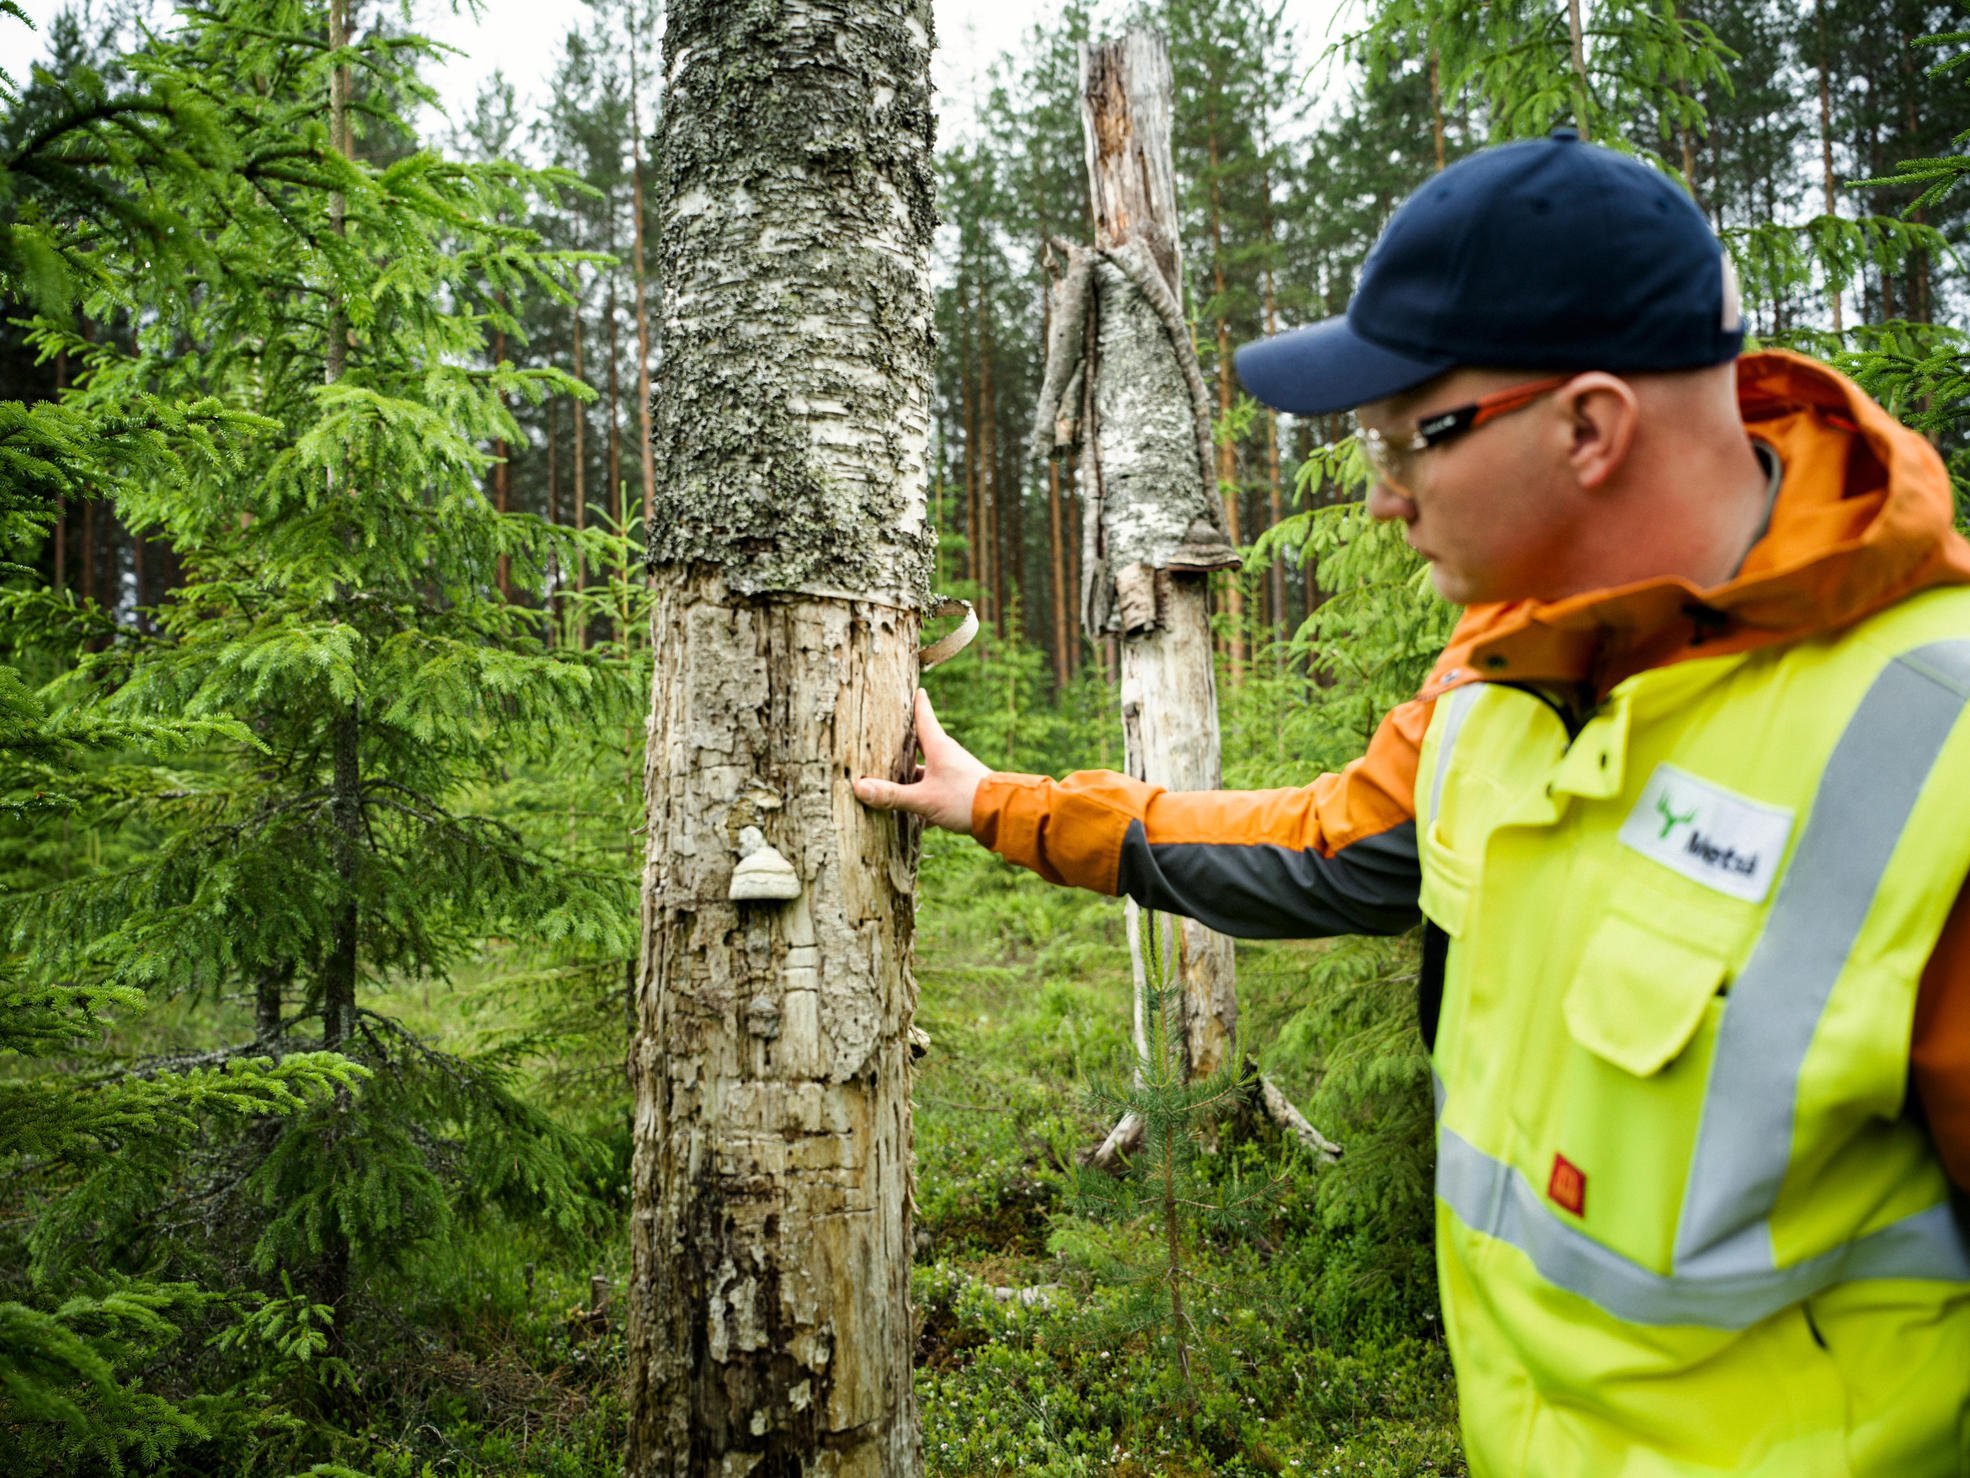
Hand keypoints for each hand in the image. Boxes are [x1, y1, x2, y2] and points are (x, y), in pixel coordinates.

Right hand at [854, 688, 987, 835]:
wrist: (1001, 815)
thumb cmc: (964, 799)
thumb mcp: (923, 799)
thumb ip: (892, 795)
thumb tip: (859, 787)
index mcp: (939, 747)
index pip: (924, 717)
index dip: (917, 702)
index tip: (916, 688)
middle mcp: (946, 756)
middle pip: (920, 744)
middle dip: (903, 743)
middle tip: (887, 734)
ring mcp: (954, 773)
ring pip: (925, 771)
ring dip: (909, 778)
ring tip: (887, 783)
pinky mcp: (959, 791)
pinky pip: (934, 792)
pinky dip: (921, 801)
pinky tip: (911, 819)